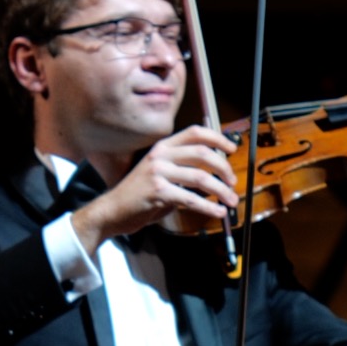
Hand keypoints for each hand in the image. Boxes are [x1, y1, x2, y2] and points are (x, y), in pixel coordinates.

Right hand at [77, 124, 239, 251]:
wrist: (113, 210)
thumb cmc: (140, 194)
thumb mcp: (160, 173)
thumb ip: (183, 169)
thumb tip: (215, 173)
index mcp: (163, 147)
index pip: (195, 133)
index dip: (217, 138)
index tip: (232, 148)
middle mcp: (160, 155)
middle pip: (203, 154)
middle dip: (224, 168)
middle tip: (233, 183)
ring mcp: (158, 172)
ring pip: (201, 178)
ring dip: (222, 191)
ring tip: (231, 201)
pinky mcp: (158, 192)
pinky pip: (191, 199)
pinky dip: (209, 207)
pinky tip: (218, 212)